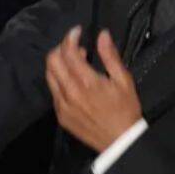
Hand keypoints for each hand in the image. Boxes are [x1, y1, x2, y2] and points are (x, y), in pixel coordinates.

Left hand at [45, 26, 141, 152]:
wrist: (120, 142)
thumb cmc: (125, 110)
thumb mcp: (123, 80)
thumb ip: (110, 56)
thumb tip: (102, 35)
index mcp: (86, 82)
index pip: (68, 52)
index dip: (71, 37)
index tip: (78, 32)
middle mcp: (70, 93)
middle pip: (52, 61)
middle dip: (61, 48)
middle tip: (75, 47)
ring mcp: (62, 105)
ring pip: (49, 75)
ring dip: (58, 63)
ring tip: (74, 62)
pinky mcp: (61, 115)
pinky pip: (53, 91)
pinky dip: (59, 80)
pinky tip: (73, 82)